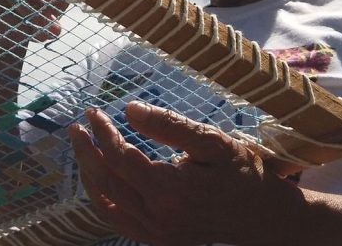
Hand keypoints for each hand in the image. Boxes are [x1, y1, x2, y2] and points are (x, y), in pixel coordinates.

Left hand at [69, 102, 306, 245]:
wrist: (263, 216)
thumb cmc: (242, 173)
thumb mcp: (212, 142)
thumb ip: (170, 125)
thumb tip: (130, 108)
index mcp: (170, 192)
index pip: (120, 157)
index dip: (103, 132)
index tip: (95, 111)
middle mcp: (158, 218)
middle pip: (106, 181)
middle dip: (86, 151)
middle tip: (78, 126)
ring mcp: (156, 233)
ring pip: (105, 203)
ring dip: (89, 174)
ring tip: (83, 147)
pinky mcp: (157, 239)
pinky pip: (117, 220)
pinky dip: (102, 197)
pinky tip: (100, 177)